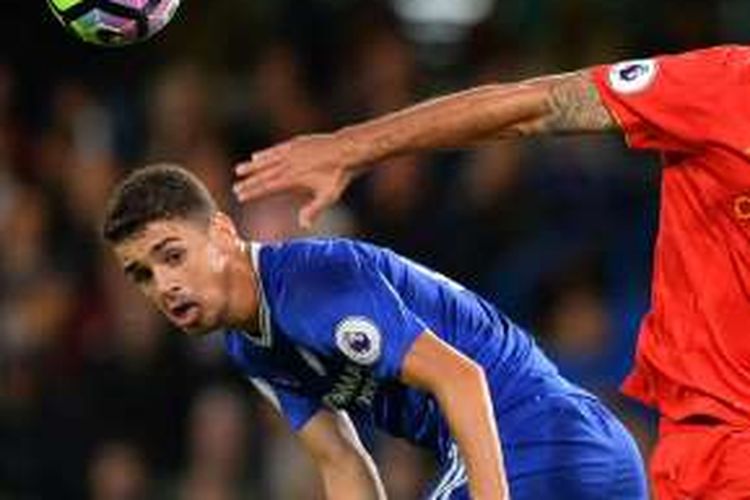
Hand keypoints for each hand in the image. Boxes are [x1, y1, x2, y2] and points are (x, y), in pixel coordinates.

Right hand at [234, 134, 356, 228]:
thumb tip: (303, 225)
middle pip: (263, 174)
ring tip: (240, 170)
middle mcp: (288, 163)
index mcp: (292, 178)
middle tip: (234, 187)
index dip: (252, 191)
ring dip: (252, 166)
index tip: (240, 196)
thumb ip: (313, 210)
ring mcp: (291, 151)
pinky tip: (258, 156)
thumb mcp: (328, 196)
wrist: (347, 149)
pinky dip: (265, 154)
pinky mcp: (297, 143)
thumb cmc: (338, 174)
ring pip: (266, 160)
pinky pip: (276, 149)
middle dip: (248, 181)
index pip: (267, 186)